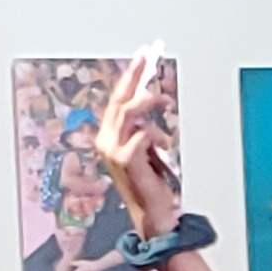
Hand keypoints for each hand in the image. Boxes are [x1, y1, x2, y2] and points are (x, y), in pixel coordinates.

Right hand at [88, 50, 181, 236]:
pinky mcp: (126, 161)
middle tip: (148, 57)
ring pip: (129, 111)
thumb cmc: (151, 183)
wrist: (153, 213)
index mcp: (109, 136)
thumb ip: (143, 127)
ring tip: (165, 100)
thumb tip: (152, 99)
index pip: (118, 99)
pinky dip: (155, 135)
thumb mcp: (146, 149)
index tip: (142, 56)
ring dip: (149, 102)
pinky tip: (162, 147)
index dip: (130, 77)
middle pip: (120, 99)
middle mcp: (106, 141)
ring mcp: (113, 151)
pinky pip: (141, 134)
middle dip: (134, 75)